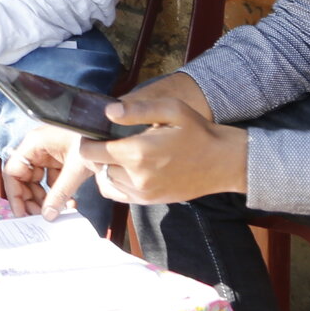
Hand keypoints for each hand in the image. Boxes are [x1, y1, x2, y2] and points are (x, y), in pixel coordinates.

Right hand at [1, 123, 93, 217]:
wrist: (111, 133)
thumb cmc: (92, 139)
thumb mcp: (75, 168)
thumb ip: (60, 193)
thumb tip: (47, 215)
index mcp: (34, 144)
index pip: (13, 171)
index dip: (15, 194)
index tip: (21, 213)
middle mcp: (37, 149)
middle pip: (23, 178)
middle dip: (31, 200)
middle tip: (41, 217)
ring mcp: (48, 155)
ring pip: (37, 182)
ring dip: (44, 200)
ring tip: (56, 213)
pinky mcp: (59, 161)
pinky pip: (51, 181)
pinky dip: (57, 194)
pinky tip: (69, 204)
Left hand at [78, 88, 249, 208]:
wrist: (223, 162)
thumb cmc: (197, 132)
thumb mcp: (172, 109)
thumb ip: (137, 109)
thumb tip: (108, 111)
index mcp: (137, 153)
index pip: (90, 152)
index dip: (87, 140)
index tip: (94, 131)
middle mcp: (135, 177)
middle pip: (96, 167)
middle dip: (96, 153)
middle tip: (107, 140)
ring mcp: (142, 193)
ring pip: (105, 181)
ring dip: (106, 168)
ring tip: (118, 153)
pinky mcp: (149, 201)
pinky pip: (118, 194)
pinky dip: (115, 182)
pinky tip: (127, 168)